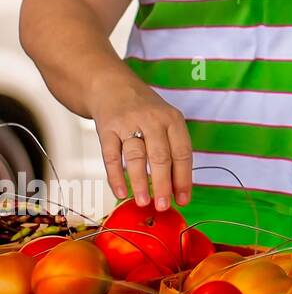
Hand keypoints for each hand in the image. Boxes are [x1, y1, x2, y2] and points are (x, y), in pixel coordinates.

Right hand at [87, 77, 192, 210]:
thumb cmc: (145, 111)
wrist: (112, 86)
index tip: (183, 200)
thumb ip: (172, 151)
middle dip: (163, 184)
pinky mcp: (106, 128)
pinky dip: (115, 176)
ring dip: (140, 182)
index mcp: (173, 120)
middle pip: (161, 156)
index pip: (183, 152)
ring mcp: (128, 123)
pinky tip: (120, 192)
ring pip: (136, 157)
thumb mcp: (165, 122)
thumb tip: (178, 188)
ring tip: (143, 202)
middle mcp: (153, 120)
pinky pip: (111, 156)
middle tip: (163, 206)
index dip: (184, 178)